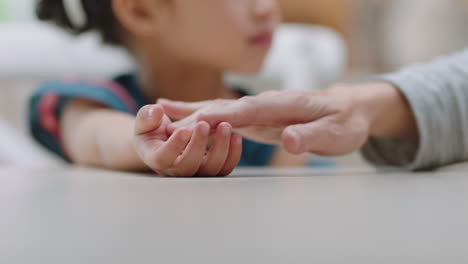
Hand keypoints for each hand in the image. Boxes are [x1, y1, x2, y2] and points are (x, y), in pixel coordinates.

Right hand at [133, 105, 241, 176]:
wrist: (163, 137)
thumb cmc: (151, 127)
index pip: (163, 159)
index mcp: (155, 158)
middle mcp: (174, 171)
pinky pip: (224, 169)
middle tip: (204, 124)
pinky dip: (233, 155)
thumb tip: (157, 111)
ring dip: (220, 149)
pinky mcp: (209, 170)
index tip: (183, 129)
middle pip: (188, 167)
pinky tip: (236, 136)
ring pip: (210, 170)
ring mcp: (194, 172)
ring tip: (225, 125)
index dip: (174, 146)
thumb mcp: (145, 120)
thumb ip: (147, 116)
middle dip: (198, 145)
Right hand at [159, 83, 415, 155]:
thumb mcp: (336, 134)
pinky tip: (191, 120)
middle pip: (223, 106)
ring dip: (192, 112)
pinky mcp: (259, 117)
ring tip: (162, 113)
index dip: (215, 117)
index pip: (242, 111)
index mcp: (281, 105)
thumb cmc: (345, 122)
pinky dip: (206, 117)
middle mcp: (266, 103)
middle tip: (158, 114)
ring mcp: (260, 109)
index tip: (189, 123)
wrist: (350, 108)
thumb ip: (310, 136)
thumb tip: (287, 139)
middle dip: (191, 111)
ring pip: (220, 108)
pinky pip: (227, 117)